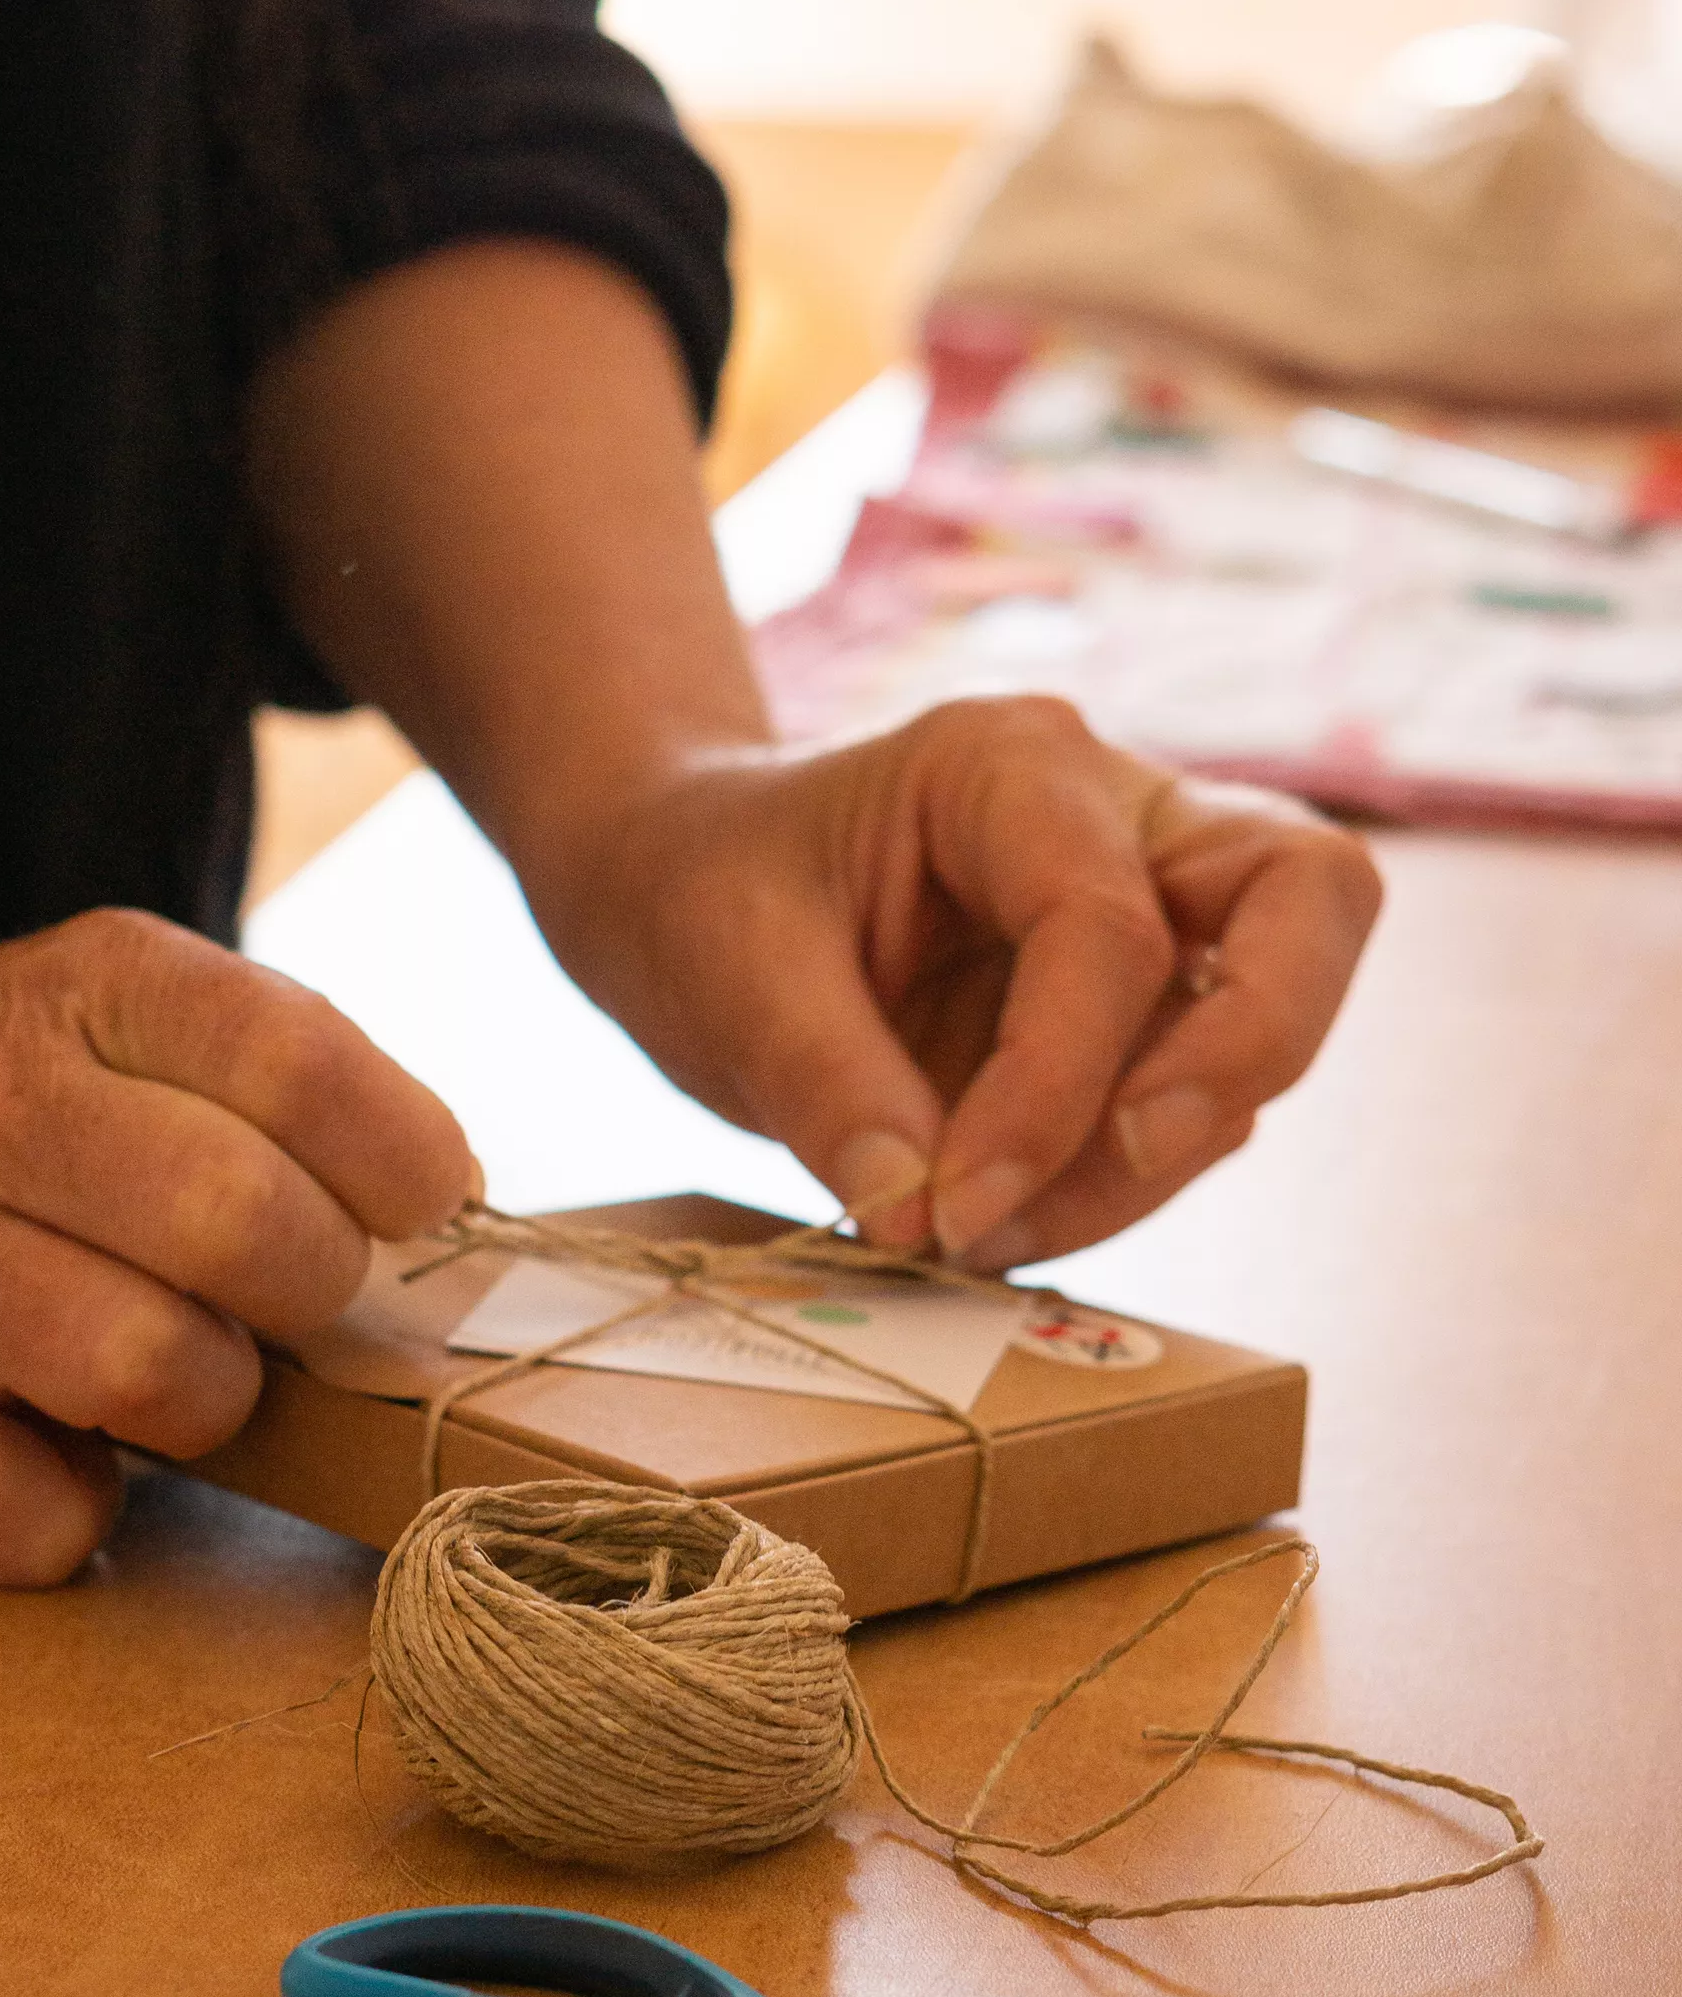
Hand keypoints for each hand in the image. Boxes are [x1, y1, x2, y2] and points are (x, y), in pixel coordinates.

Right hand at [0, 911, 470, 1581]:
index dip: (402, 1158)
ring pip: (164, 1380)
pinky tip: (38, 1437)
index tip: (416, 1203)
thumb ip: (269, 1077)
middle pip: (253, 1233)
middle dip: (311, 1293)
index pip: (303, 1062)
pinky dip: (75, 1508)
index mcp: (80, 985)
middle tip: (277, 1295)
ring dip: (203, 1404)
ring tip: (153, 1365)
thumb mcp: (103, 1018)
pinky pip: (49, 1520)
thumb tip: (449, 1198)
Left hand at [523, 697, 1379, 1265]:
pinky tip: (1003, 1215)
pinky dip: (1122, 1180)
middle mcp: (1122, 815)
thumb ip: (829, 1090)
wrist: (686, 889)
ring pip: (1266, 1024)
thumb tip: (923, 1218)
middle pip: (1310, 899)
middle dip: (1249, 1049)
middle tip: (1129, 1160)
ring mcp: (1154, 908)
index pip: (1108, 926)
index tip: (952, 1210)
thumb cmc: (705, 891)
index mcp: (1012, 765)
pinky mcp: (1144, 1007)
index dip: (1053, 1089)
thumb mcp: (729, 973)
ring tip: (985, 1230)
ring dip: (1152, 1160)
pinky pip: (1201, 1101)